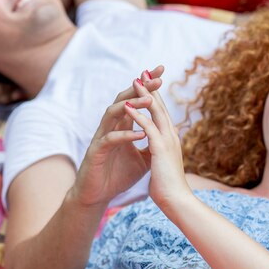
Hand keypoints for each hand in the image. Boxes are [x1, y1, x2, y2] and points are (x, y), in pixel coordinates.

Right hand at [70, 67, 163, 206]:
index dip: (147, 87)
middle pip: (124, 100)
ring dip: (131, 106)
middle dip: (141, 88)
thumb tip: (172, 132)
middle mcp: (111, 127)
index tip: (162, 73)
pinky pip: (110, 138)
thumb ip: (153, 143)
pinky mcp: (96, 151)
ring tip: (149, 101)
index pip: (135, 100)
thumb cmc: (118, 175)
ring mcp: (102, 137)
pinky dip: (125, 135)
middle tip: (157, 79)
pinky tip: (140, 134)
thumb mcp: (143, 159)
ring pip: (113, 113)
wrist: (98, 195)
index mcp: (122, 126)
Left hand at [124, 76, 192, 208]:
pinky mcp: (160, 148)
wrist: (177, 201)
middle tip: (143, 71)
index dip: (154, 96)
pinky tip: (127, 106)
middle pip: (160, 106)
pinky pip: (148, 126)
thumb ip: (160, 154)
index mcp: (170, 139)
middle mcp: (171, 135)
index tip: (147, 82)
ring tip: (135, 80)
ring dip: (144, 95)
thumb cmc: (169, 187)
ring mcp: (167, 140)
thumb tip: (158, 152)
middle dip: (150, 88)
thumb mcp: (163, 165)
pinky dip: (138, 115)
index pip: (161, 112)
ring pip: (156, 111)